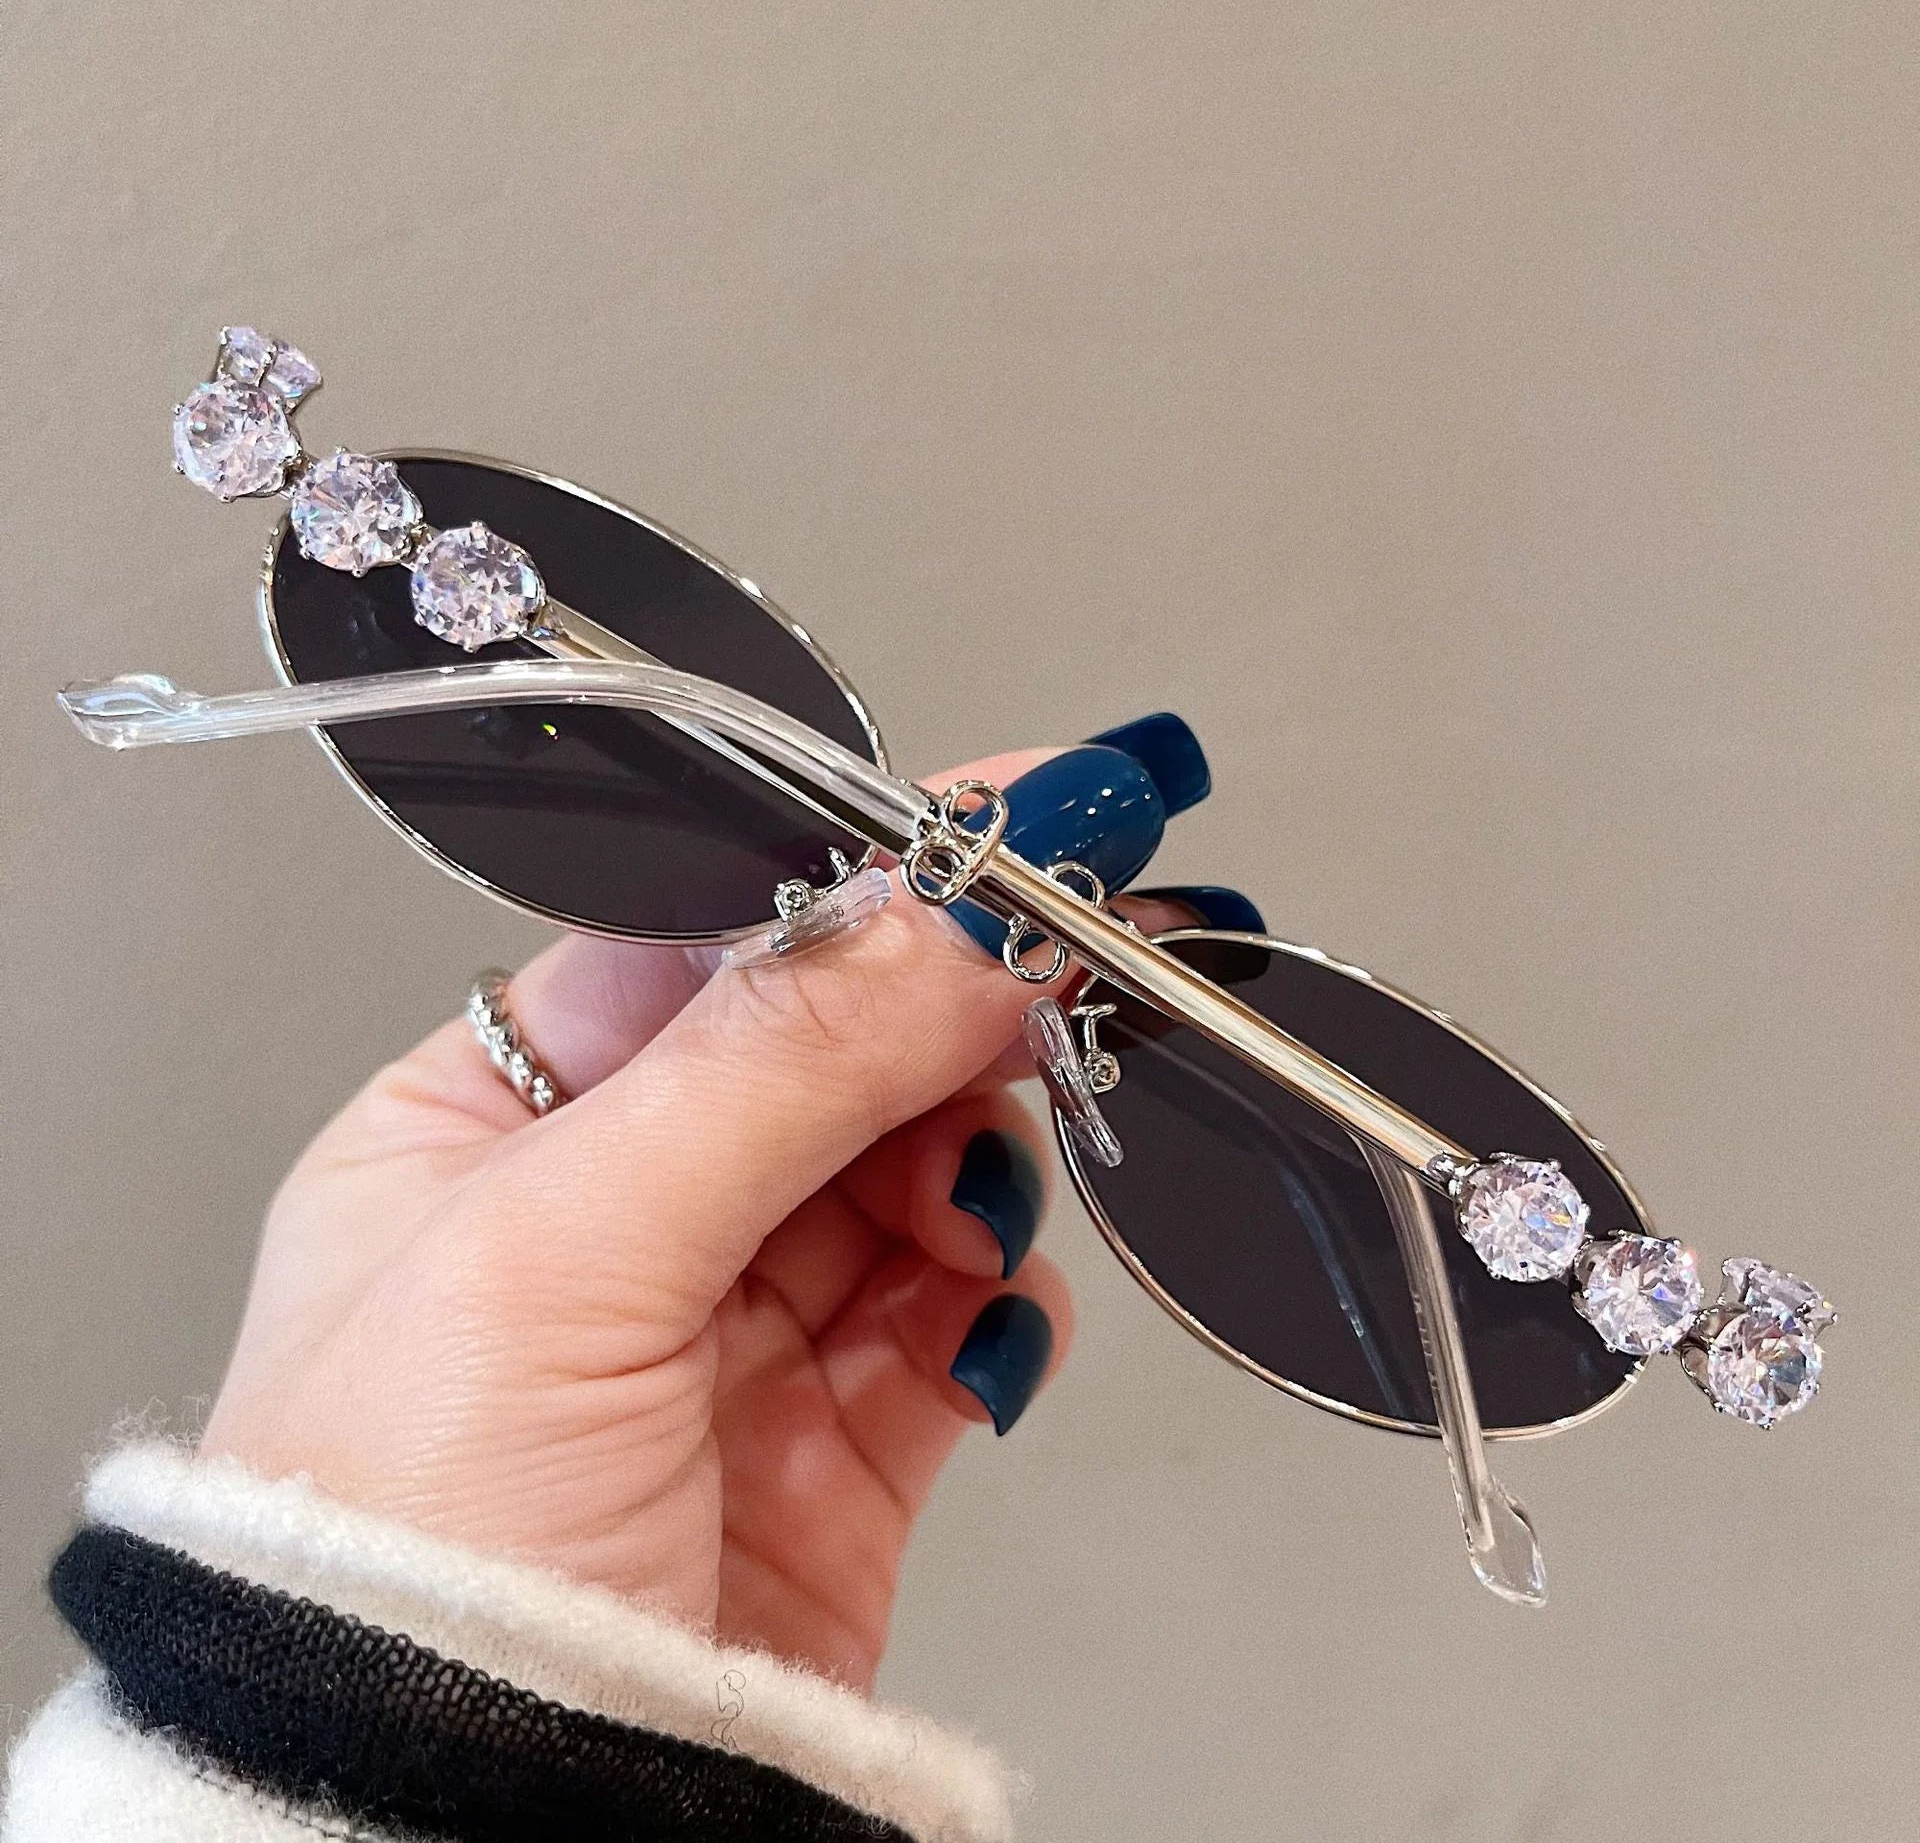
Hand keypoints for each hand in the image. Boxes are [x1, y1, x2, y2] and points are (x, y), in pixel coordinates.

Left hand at [199, 750, 1074, 1690]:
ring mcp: (727, 1336)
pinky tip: (982, 1302)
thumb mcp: (559, 1252)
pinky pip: (953, 1319)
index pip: (696, 949)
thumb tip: (936, 913)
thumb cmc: (388, 1567)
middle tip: (1058, 966)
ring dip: (969, 1155)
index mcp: (486, 1138)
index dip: (850, 882)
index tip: (992, 830)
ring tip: (978, 1181)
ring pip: (905, 1174)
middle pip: (821, 1054)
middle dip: (941, 1008)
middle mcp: (609, 1225)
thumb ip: (768, 1061)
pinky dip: (993, 1296)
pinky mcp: (830, 1448)